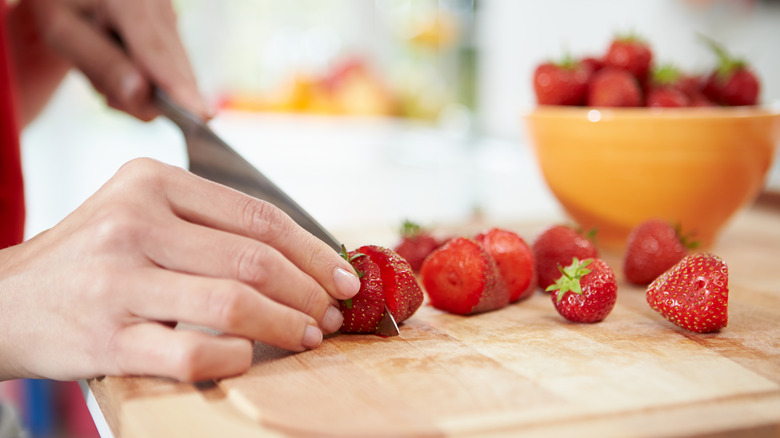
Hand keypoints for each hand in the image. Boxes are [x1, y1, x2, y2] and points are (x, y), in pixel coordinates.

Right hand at [0, 159, 359, 381]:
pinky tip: (248, 356)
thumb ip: (211, 224)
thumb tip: (304, 256)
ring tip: (307, 335)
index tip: (342, 275)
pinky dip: (235, 356)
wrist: (7, 301)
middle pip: (254, 259)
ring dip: (285, 325)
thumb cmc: (95, 258)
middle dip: (308, 291)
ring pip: (233, 303)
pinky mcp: (107, 337)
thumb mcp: (142, 215)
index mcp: (152, 183)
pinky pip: (194, 349)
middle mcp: (134, 222)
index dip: (312, 250)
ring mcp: (118, 280)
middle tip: (331, 313)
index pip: (258, 217)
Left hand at [21, 0, 209, 120]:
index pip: (157, 55)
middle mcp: (160, 6)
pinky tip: (120, 60)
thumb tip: (141, 94)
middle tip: (104, 94)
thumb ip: (101, 64)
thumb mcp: (62, 31)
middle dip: (141, 95)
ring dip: (140, 85)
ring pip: (173, 74)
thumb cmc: (61, 0)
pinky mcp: (173, 26)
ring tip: (104, 64)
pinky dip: (146, 76)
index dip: (179, 89)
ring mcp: (170, 16)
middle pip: (171, 72)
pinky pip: (170, 67)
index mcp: (130, 2)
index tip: (202, 116)